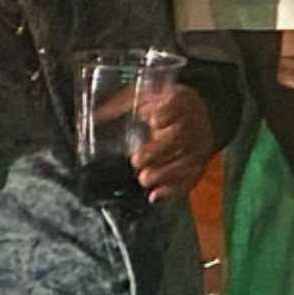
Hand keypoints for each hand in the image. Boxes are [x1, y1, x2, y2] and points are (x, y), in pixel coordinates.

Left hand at [123, 75, 215, 206]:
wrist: (199, 117)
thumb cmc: (163, 107)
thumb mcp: (145, 97)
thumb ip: (122, 105)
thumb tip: (94, 117)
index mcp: (180, 101)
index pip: (179, 103)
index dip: (169, 112)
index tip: (154, 120)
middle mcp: (193, 123)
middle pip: (181, 136)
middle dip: (158, 150)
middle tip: (136, 160)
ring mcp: (198, 146)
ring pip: (187, 161)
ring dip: (165, 173)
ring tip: (144, 179)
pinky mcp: (198, 166)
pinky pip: (190, 180)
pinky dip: (173, 191)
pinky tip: (155, 197)